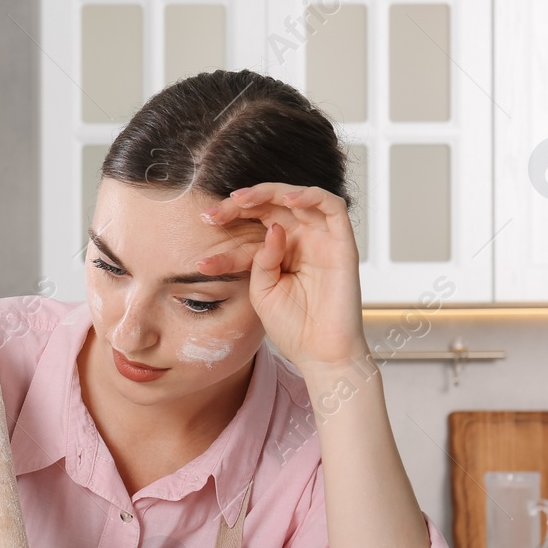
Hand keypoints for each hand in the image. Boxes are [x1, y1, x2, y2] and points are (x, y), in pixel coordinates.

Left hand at [197, 182, 367, 371]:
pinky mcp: (343, 242)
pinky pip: (333, 206)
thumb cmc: (292, 326)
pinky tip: (287, 201)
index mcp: (279, 249)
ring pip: (299, 198)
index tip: (203, 222)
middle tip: (214, 212)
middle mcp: (301, 239)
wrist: (320, 355)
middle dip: (242, 203)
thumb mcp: (262, 290)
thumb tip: (271, 229)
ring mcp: (322, 239)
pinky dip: (310, 196)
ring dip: (270, 192)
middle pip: (272, 205)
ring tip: (242, 200)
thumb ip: (260, 259)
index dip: (229, 218)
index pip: (253, 222)